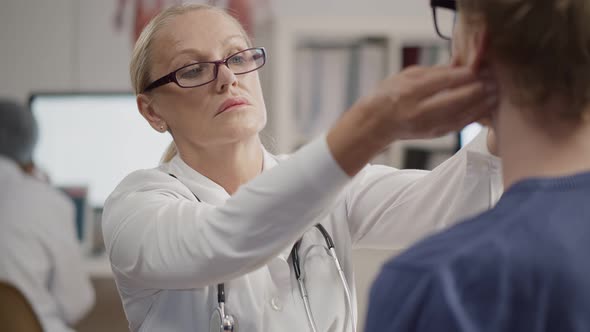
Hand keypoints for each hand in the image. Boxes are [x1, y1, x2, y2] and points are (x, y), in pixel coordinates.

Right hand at [327, 65, 497, 175]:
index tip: (479, 67)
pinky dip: (475, 115)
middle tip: (495, 79)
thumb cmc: (389, 95)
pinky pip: (460, 124)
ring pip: (461, 115)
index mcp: (409, 93)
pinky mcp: (434, 134)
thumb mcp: (406, 75)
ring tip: (496, 92)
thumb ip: (434, 71)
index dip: (464, 74)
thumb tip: (462, 65)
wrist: (376, 124)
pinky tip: (486, 107)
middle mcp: (418, 111)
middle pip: (455, 100)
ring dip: (481, 104)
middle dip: (478, 89)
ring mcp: (427, 126)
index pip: (442, 82)